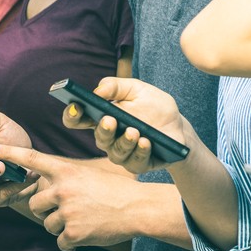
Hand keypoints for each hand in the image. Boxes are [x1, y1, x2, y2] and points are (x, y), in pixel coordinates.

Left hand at [0, 144, 140, 250]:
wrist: (138, 208)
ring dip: (61, 227)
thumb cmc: (116, 190)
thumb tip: (43, 192)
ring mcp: (67, 212)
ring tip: (84, 220)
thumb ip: (65, 179)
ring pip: (48, 224)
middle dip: (46, 211)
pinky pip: (61, 242)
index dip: (8, 153)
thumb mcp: (89, 174)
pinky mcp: (73, 233)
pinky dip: (71, 242)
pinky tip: (88, 234)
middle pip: (34, 204)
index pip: (30, 159)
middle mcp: (62, 189)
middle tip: (67, 210)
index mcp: (66, 171)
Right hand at [63, 77, 196, 174]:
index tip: (75, 107)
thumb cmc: (154, 107)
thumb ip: (116, 86)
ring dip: (124, 142)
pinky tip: (146, 142)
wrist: (178, 127)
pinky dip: (140, 152)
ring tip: (134, 131)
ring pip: (115, 152)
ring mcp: (123, 153)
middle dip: (103, 129)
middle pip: (99, 137)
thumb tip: (97, 91)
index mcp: (103, 117)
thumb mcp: (138, 89)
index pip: (79, 119)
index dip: (72, 115)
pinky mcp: (138, 164)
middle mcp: (109, 137)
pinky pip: (135, 162)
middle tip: (110, 120)